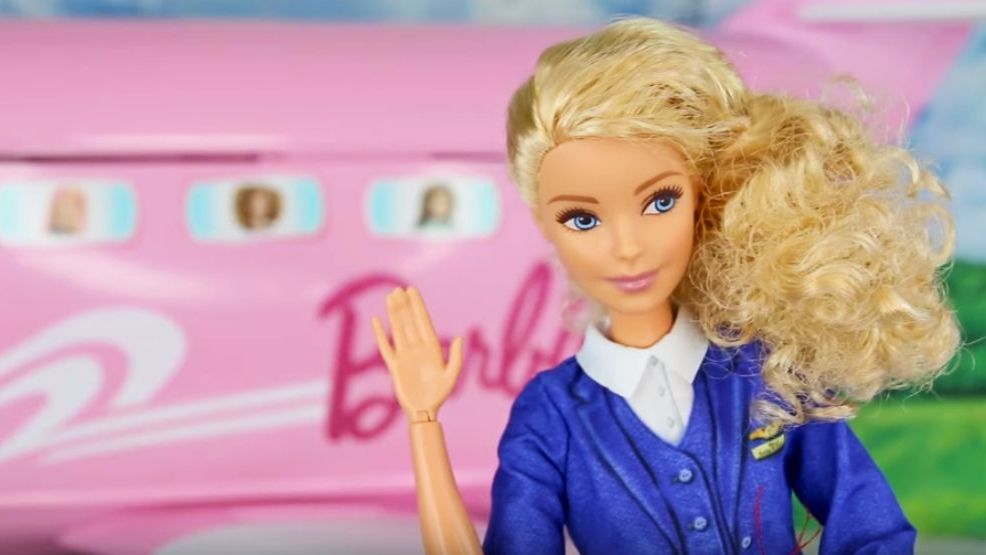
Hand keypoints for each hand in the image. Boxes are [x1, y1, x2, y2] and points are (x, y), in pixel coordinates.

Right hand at [372, 286, 463, 422]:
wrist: (424, 410)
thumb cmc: (440, 395)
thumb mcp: (452, 375)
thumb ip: (456, 357)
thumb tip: (461, 337)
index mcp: (432, 348)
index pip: (423, 321)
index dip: (417, 305)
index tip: (411, 290)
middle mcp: (417, 348)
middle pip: (409, 322)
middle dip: (404, 305)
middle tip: (398, 289)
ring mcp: (404, 355)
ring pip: (397, 329)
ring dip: (393, 314)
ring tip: (389, 298)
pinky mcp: (393, 365)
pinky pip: (385, 346)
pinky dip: (380, 334)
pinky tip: (376, 320)